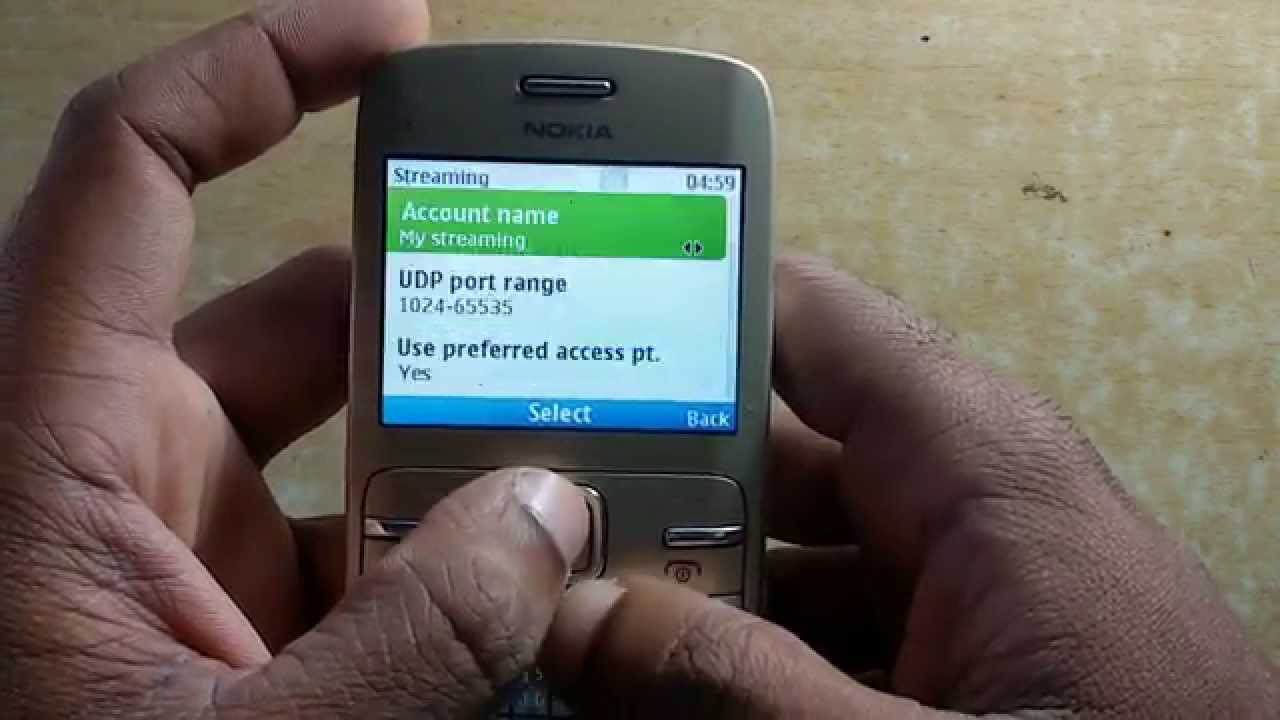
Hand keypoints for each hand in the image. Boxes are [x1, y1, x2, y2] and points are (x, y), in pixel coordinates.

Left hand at [0, 1, 589, 715]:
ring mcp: (184, 545)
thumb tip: (549, 522)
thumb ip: (404, 646)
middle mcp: (115, 466)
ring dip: (463, 454)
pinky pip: (366, 541)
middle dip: (442, 309)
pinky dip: (448, 552)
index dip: (260, 70)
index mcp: (51, 441)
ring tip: (582, 472)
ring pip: (352, 440)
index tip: (393, 34)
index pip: (134, 172)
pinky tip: (531, 583)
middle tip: (574, 311)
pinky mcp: (239, 617)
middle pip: (302, 310)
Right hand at [542, 256, 1277, 717]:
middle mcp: (969, 507)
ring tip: (572, 603)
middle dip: (655, 475)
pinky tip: (663, 685)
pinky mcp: (961, 662)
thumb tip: (575, 620)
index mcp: (983, 469)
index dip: (686, 305)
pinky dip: (747, 648)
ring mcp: (964, 593)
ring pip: (789, 549)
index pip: (813, 324)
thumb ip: (737, 686)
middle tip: (531, 502)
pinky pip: (827, 623)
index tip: (567, 320)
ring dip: (688, 579)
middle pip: (776, 446)